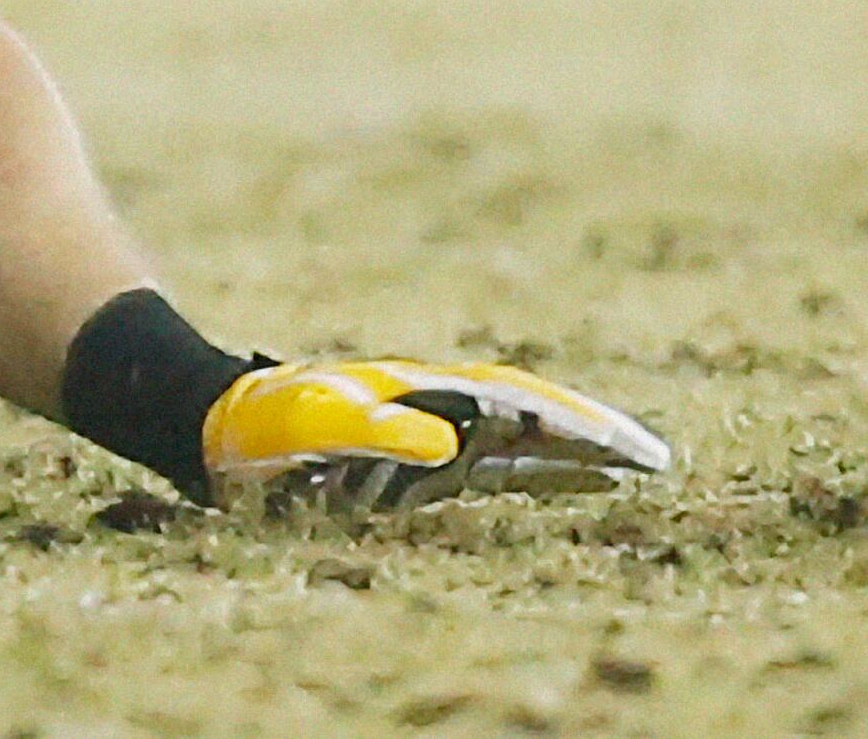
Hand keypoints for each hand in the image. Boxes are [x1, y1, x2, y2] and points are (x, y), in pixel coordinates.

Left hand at [203, 358, 668, 511]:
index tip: (630, 447)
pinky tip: (568, 481)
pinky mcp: (414, 460)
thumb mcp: (322, 423)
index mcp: (427, 396)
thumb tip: (453, 446)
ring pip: (520, 441)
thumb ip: (385, 432)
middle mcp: (438, 409)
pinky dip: (537, 471)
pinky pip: (493, 466)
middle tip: (657, 460)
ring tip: (634, 469)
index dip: (575, 425)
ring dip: (573, 455)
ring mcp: (429, 431)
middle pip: (532, 419)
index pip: (519, 405)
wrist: (219, 420)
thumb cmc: (268, 422)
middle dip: (592, 438)